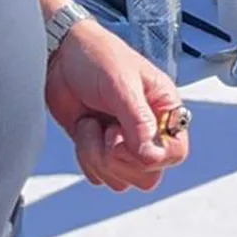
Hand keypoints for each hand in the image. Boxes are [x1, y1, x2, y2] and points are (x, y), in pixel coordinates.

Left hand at [45, 21, 188, 191]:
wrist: (60, 57)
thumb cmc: (97, 57)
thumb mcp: (121, 85)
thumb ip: (138, 121)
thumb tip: (151, 155)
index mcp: (163, 109)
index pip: (176, 152)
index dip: (154, 157)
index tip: (126, 141)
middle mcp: (147, 130)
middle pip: (149, 175)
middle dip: (120, 160)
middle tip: (108, 131)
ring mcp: (122, 142)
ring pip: (121, 180)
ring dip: (97, 157)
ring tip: (93, 124)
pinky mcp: (99, 149)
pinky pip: (98, 176)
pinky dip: (85, 158)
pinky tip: (85, 129)